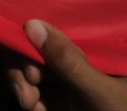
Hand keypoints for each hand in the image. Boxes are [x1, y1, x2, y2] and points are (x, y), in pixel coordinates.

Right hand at [7, 20, 126, 110]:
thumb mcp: (104, 91)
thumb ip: (70, 61)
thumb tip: (32, 23)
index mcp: (97, 49)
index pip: (56, 33)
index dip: (32, 45)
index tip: (29, 69)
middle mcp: (84, 63)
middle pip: (39, 54)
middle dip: (22, 70)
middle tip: (25, 94)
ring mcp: (77, 88)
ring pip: (36, 76)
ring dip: (24, 87)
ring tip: (29, 103)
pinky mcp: (71, 107)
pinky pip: (43, 98)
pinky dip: (34, 102)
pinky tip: (35, 109)